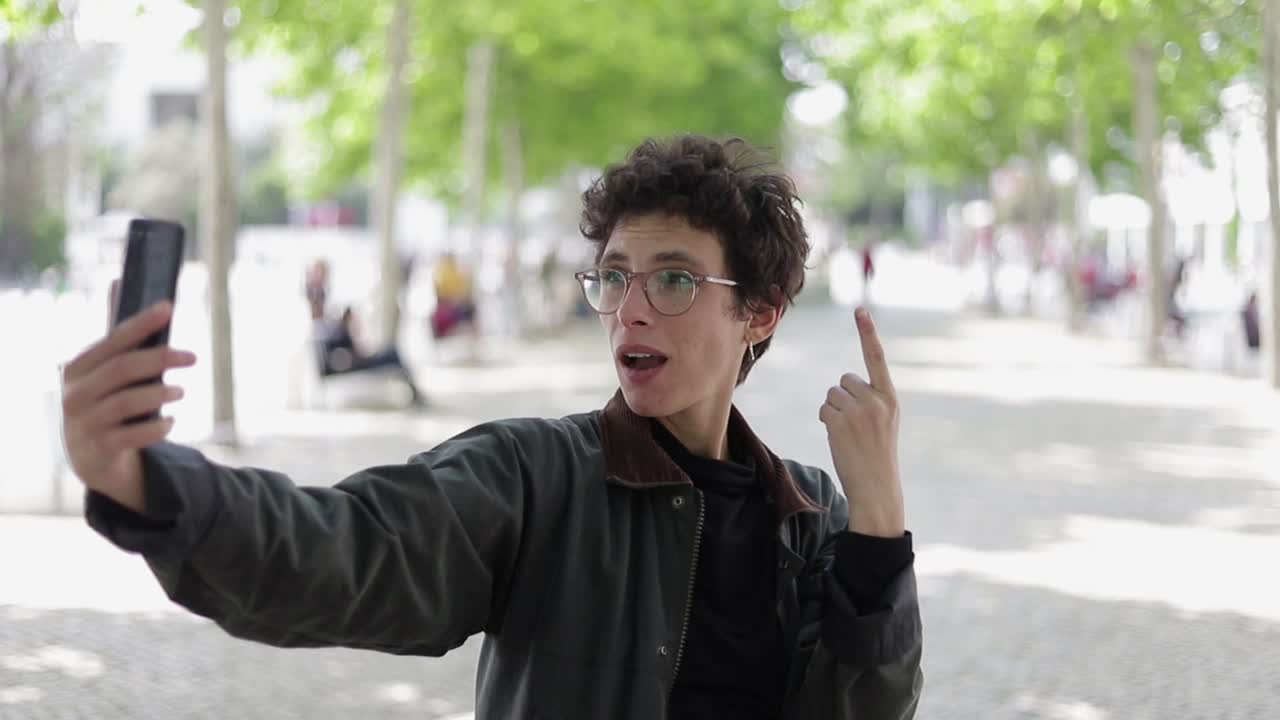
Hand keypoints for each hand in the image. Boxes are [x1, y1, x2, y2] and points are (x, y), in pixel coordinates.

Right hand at [60, 284, 194, 512]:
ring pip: (128, 402)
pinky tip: (170, 421)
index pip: (112, 341)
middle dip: (160, 358)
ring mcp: (83, 424)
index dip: (141, 323)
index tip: (168, 307)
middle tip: (192, 356)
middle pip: (122, 369)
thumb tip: (118, 280)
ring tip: (181, 390)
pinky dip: (157, 427)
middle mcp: (74, 394)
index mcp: (77, 368)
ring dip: (160, 393)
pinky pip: (133, 436)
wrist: (91, 457)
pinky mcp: (98, 450)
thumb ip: (116, 333)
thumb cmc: (104, 401)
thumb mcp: (105, 369)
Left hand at [818, 307, 904, 536]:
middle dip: (843, 398)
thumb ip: (870, 402)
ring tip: (848, 434)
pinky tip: (839, 438)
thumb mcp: (884, 424)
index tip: (860, 310)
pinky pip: (823, 409)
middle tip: (854, 425)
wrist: (877, 487)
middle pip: (844, 380)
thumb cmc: (877, 457)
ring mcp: (858, 409)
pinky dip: (826, 421)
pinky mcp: (840, 420)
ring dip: (833, 411)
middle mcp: (877, 400)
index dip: (868, 333)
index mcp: (891, 399)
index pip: (877, 359)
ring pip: (831, 394)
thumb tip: (841, 389)